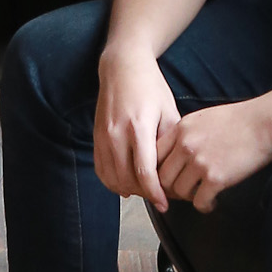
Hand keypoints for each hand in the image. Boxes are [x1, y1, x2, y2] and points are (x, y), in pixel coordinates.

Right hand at [93, 47, 180, 206]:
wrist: (122, 68)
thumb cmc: (150, 87)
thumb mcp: (168, 111)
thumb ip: (170, 142)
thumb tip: (175, 172)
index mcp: (138, 127)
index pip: (144, 172)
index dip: (155, 193)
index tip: (165, 204)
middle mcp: (116, 134)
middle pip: (127, 179)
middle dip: (145, 194)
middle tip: (161, 197)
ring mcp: (103, 136)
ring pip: (112, 178)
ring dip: (129, 190)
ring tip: (146, 191)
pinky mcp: (96, 137)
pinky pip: (101, 169)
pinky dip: (112, 182)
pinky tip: (126, 185)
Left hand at [154, 98, 271, 212]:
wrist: (266, 122)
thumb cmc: (240, 119)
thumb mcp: (203, 118)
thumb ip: (186, 134)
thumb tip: (176, 152)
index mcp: (181, 129)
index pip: (154, 155)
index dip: (158, 170)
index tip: (166, 178)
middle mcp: (185, 145)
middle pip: (162, 177)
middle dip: (170, 188)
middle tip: (181, 192)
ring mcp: (199, 162)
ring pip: (178, 191)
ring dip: (188, 197)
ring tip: (199, 195)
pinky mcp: (216, 178)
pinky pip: (199, 201)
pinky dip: (205, 205)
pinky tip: (212, 202)